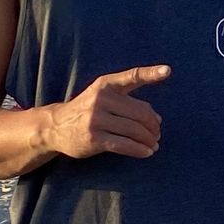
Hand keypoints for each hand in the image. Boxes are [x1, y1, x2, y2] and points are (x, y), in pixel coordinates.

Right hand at [42, 65, 169, 160]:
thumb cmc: (86, 111)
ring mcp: (96, 119)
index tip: (167, 70)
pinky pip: (124, 145)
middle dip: (153, 126)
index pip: (131, 76)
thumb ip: (129, 103)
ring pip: (134, 130)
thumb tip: (157, 118)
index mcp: (105, 85)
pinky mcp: (94, 138)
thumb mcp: (103, 97)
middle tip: (157, 134)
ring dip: (148, 140)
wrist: (56, 127)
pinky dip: (139, 150)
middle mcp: (101, 99)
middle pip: (140, 113)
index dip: (150, 73)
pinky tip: (147, 152)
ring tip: (154, 144)